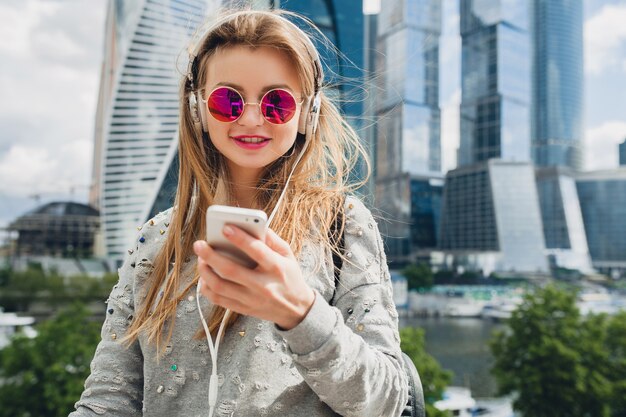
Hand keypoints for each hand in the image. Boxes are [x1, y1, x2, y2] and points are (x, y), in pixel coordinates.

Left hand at [193, 225, 314, 329]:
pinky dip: (207, 288)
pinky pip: (219, 300)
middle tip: (199, 244)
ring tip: (200, 259)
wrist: (296, 309)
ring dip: (205, 272)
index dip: (240, 238)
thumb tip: (252, 225)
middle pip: (231, 270)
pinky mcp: (244, 309)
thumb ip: (272, 239)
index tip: (225, 227)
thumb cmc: (290, 276)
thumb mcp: (288, 255)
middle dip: (211, 256)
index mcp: (276, 268)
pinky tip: (204, 277)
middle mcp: (263, 285)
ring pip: (220, 286)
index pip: (256, 251)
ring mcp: (252, 299)